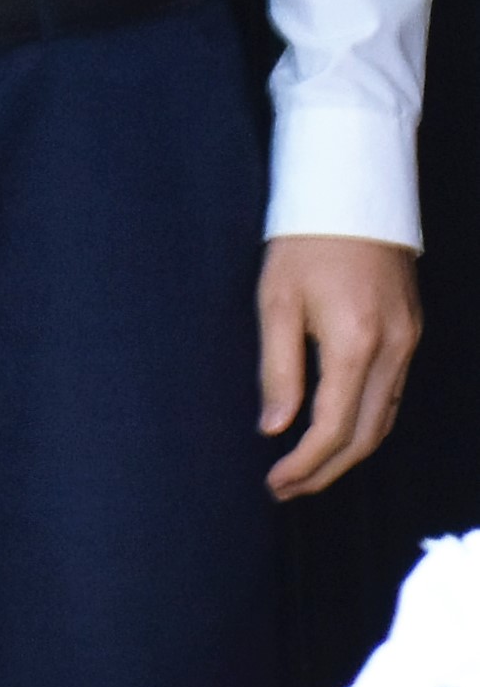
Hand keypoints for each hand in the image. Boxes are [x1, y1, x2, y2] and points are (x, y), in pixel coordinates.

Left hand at [263, 235, 421, 498]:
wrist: (353, 197)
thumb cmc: (303, 244)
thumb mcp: (274, 302)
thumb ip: (278, 369)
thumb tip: (274, 428)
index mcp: (355, 343)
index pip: (333, 427)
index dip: (304, 464)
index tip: (274, 483)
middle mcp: (393, 350)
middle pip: (366, 435)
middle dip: (326, 470)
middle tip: (286, 489)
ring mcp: (410, 344)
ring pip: (384, 420)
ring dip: (347, 453)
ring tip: (305, 472)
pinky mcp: (412, 335)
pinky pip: (392, 396)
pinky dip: (366, 425)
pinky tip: (336, 434)